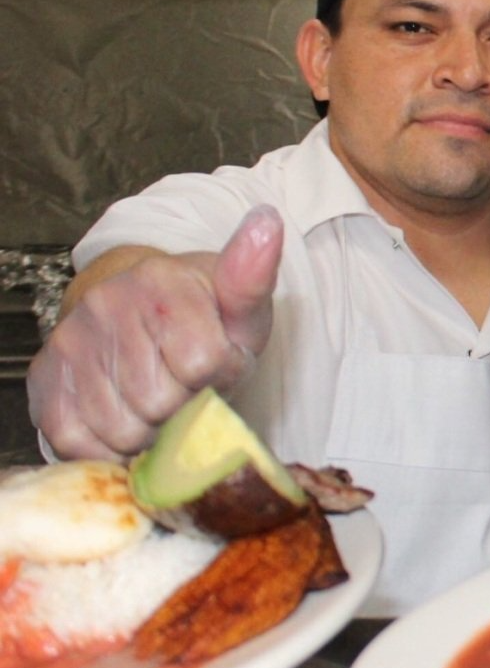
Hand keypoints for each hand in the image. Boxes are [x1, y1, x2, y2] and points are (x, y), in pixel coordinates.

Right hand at [28, 206, 282, 459]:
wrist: (144, 315)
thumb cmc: (206, 319)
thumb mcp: (242, 305)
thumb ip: (253, 277)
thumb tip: (267, 222)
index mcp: (161, 279)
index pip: (205, 363)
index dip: (221, 374)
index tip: (217, 360)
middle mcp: (105, 303)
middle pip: (160, 402)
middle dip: (183, 404)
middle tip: (184, 382)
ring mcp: (70, 341)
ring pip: (121, 428)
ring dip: (148, 429)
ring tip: (156, 398)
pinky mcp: (45, 379)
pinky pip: (77, 441)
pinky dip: (108, 445)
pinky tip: (125, 415)